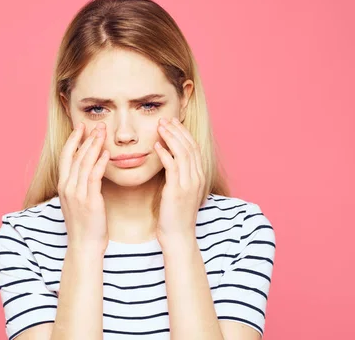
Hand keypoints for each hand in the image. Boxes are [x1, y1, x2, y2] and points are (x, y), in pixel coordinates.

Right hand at [58, 121, 109, 254]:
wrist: (84, 245)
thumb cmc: (85, 225)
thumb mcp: (78, 202)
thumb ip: (80, 185)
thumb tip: (88, 171)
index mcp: (63, 186)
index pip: (66, 156)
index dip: (73, 139)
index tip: (81, 126)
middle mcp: (67, 187)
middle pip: (76, 156)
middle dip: (86, 138)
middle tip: (97, 124)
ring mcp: (77, 194)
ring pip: (84, 163)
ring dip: (94, 145)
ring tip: (102, 132)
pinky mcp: (89, 201)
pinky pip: (94, 177)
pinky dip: (100, 163)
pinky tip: (107, 153)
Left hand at [153, 117, 206, 241]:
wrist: (178, 236)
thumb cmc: (175, 215)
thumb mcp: (179, 191)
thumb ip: (177, 176)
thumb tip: (168, 160)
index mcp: (198, 176)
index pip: (193, 148)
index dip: (183, 133)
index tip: (173, 123)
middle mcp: (196, 178)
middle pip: (189, 146)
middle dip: (177, 130)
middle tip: (165, 119)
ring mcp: (188, 184)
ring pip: (182, 153)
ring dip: (171, 137)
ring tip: (160, 126)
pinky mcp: (177, 190)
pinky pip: (172, 167)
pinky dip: (165, 154)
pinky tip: (156, 146)